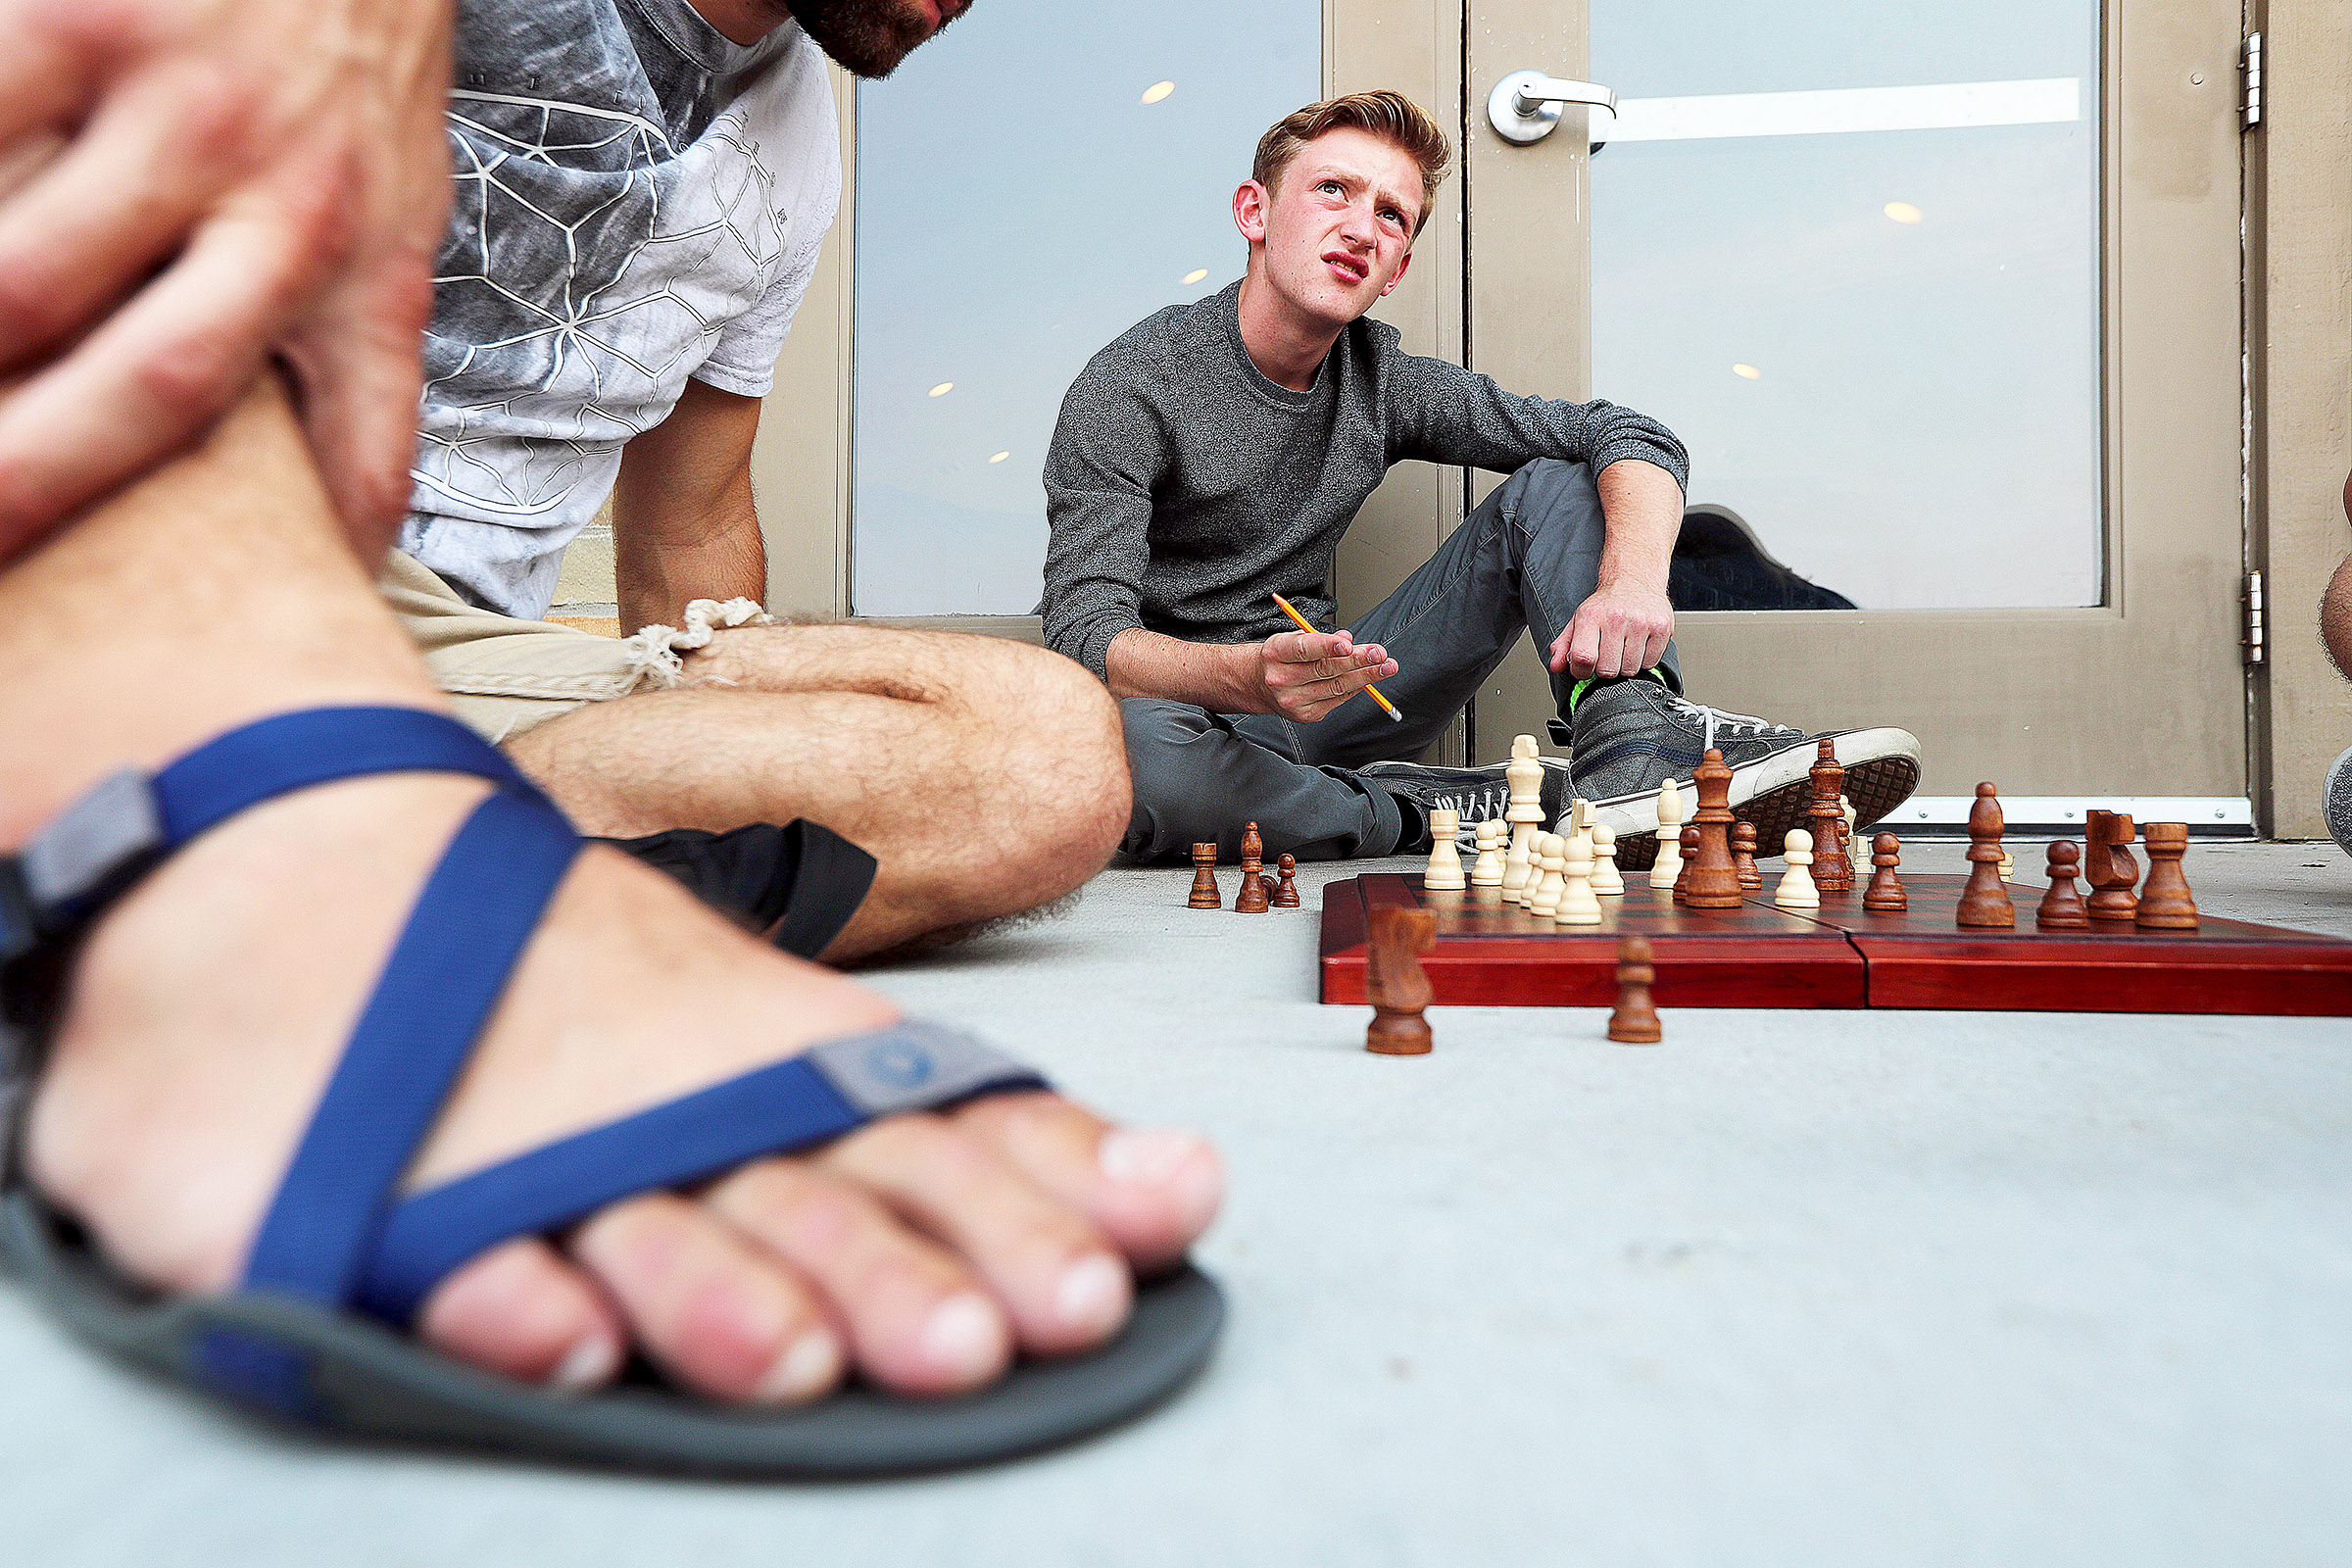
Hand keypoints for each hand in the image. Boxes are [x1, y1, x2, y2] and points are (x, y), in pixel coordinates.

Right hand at [0, 0, 453, 561]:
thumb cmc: (352, 73)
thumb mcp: (400, 210)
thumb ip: (357, 341)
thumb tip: (332, 522)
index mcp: (373, 268)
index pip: (359, 448)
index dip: (300, 556)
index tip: (226, 638)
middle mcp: (289, 204)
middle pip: (151, 391)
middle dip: (37, 485)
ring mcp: (182, 112)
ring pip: (25, 281)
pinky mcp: (77, 19)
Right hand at [1253, 629, 1397, 722]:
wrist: (1256, 683)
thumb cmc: (1279, 658)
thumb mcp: (1292, 638)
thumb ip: (1320, 638)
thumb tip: (1347, 640)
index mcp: (1276, 653)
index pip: (1304, 649)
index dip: (1328, 647)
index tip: (1349, 645)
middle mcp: (1282, 679)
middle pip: (1325, 669)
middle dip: (1357, 661)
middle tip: (1379, 654)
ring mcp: (1293, 700)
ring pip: (1336, 687)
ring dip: (1365, 676)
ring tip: (1385, 667)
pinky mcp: (1305, 715)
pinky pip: (1336, 700)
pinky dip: (1354, 688)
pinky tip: (1366, 680)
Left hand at [1550, 581, 1673, 679]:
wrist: (1635, 580)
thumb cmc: (1607, 603)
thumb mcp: (1579, 620)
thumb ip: (1564, 645)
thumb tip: (1556, 665)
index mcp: (1591, 616)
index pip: (1583, 659)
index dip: (1581, 671)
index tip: (1585, 668)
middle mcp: (1617, 618)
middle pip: (1608, 670)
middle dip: (1605, 669)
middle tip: (1607, 655)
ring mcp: (1642, 623)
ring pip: (1630, 670)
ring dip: (1625, 665)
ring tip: (1623, 648)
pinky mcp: (1661, 628)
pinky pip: (1650, 663)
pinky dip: (1643, 660)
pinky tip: (1639, 645)